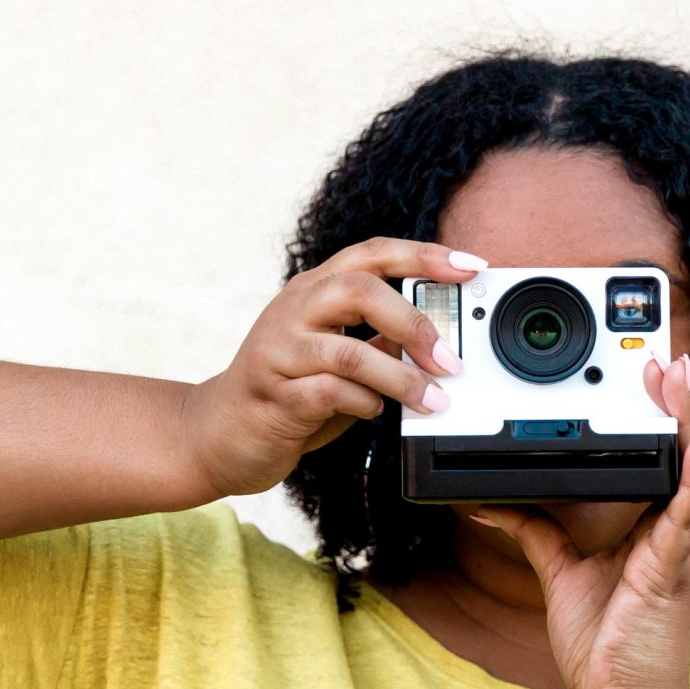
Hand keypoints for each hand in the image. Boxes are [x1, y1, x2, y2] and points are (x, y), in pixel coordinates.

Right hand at [179, 239, 481, 497]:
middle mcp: (294, 309)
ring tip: (432, 400)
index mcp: (315, 290)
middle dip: (415, 323)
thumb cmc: (289, 393)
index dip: (424, 255)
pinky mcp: (273, 393)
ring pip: (348, 350)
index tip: (470, 266)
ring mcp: (279, 350)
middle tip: (450, 360)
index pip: (372, 255)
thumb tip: (440, 341)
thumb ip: (379, 343)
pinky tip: (374, 411)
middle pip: (359, 289)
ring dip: (401, 378)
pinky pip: (330, 393)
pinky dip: (365, 404)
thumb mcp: (340, 358)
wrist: (219, 433)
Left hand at [468, 352, 689, 688]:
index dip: (666, 412)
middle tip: (664, 357)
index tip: (651, 370)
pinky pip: (689, 516)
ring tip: (679, 378)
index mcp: (656, 526)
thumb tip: (491, 500)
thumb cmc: (605, 643)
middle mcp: (676, 529)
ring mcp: (680, 547)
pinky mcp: (672, 569)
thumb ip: (535, 530)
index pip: (669, 454)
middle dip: (681, 400)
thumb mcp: (561, 571)